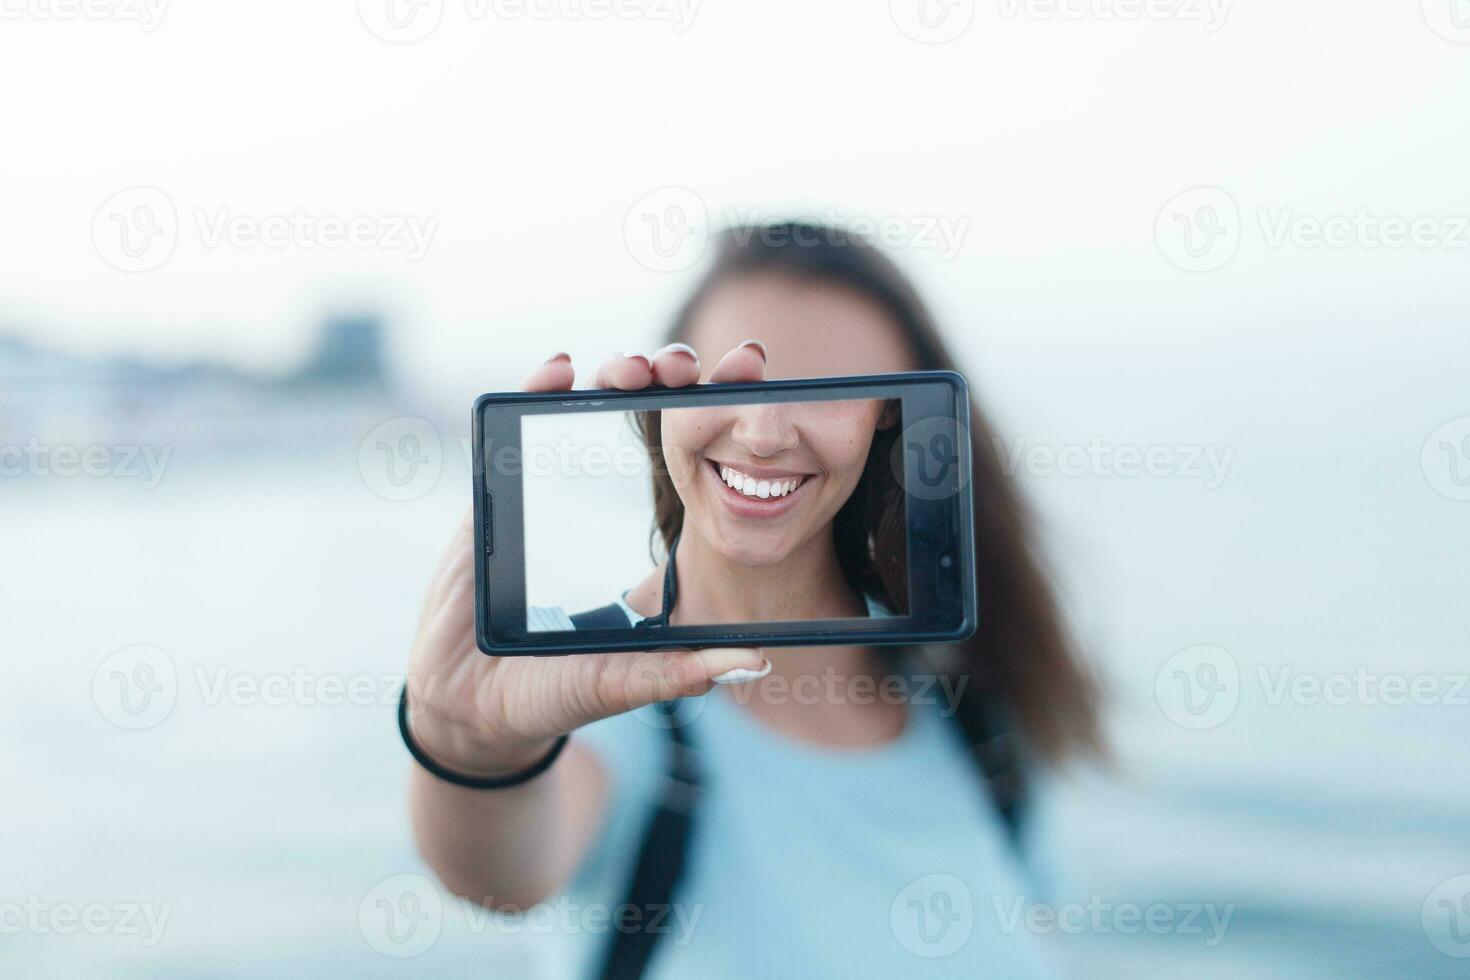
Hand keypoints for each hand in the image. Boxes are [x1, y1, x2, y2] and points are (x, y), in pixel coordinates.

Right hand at [404, 342, 770, 776]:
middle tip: (691, 363)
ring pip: (589, 412)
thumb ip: (682, 669)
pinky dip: (535, 389)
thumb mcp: (625, 680)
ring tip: (639, 366)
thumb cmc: (554, 695)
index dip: (720, 415)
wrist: (469, 707)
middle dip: (674, 381)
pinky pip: (516, 427)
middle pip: (649, 422)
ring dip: (618, 375)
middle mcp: (601, 509)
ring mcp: (547, 496)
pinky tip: (558, 369)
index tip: (750, 377)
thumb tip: (758, 661)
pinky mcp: (494, 495)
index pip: (695, 461)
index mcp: (646, 539)